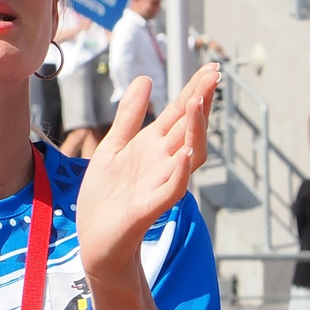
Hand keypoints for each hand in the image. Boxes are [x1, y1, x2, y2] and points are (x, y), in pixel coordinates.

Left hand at [75, 64, 217, 278]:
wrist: (95, 241)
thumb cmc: (106, 198)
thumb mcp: (113, 146)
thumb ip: (129, 116)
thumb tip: (145, 79)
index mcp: (153, 145)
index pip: (180, 113)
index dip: (194, 90)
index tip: (210, 67)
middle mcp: (163, 161)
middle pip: (189, 127)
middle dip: (201, 101)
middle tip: (214, 75)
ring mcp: (160, 183)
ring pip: (189, 154)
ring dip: (195, 130)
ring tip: (197, 104)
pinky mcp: (150, 206)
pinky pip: (173, 187)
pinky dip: (181, 170)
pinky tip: (185, 152)